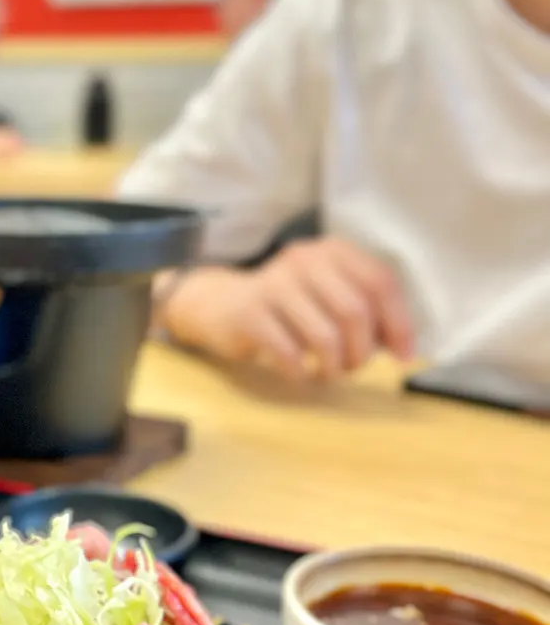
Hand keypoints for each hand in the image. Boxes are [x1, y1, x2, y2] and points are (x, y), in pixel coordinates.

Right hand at [161, 237, 414, 381]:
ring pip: (325, 337)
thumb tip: (401, 346)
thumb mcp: (328, 295)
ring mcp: (275, 284)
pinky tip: (300, 373)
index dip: (398, 322)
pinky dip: (302, 372)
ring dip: (334, 367)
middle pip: (355, 311)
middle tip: (354, 367)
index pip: (379, 282)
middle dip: (362, 351)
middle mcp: (305, 259)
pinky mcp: (251, 313)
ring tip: (328, 372)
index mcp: (332, 251)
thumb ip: (366, 311)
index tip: (403, 355)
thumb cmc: (287, 306)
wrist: (222, 305)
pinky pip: (290, 354)